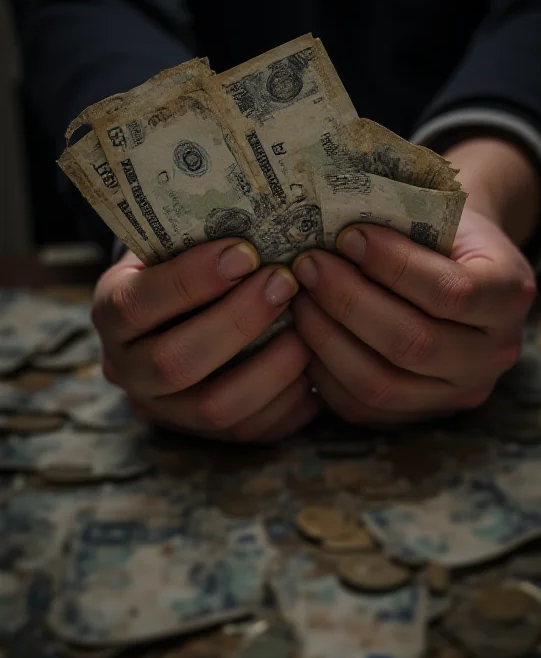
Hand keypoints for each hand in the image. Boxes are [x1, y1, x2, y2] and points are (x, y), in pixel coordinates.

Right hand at [92, 239, 317, 441]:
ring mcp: (163, 409)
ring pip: (214, 408)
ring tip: (307, 329)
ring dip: (269, 368)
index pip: (137, 304)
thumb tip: (266, 222)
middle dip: (238, 321)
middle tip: (284, 283)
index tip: (246, 252)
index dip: (192, 280)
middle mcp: (126, 368)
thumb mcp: (175, 244)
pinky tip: (313, 368)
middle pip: (175, 363)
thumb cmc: (185, 264)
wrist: (177, 314)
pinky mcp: (203, 434)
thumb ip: (200, 239)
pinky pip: (248, 433)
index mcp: (111, 312)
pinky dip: (287, 402)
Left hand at [291, 213, 534, 424]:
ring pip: (381, 383)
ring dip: (326, 338)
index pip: (450, 291)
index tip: (347, 235)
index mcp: (511, 294)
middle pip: (412, 344)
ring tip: (298, 297)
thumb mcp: (442, 212)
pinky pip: (362, 407)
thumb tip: (328, 227)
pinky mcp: (420, 414)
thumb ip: (400, 221)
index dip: (391, 264)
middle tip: (308, 266)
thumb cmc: (444, 230)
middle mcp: (495, 354)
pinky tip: (304, 333)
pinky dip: (323, 370)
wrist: (464, 269)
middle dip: (348, 302)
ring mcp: (459, 392)